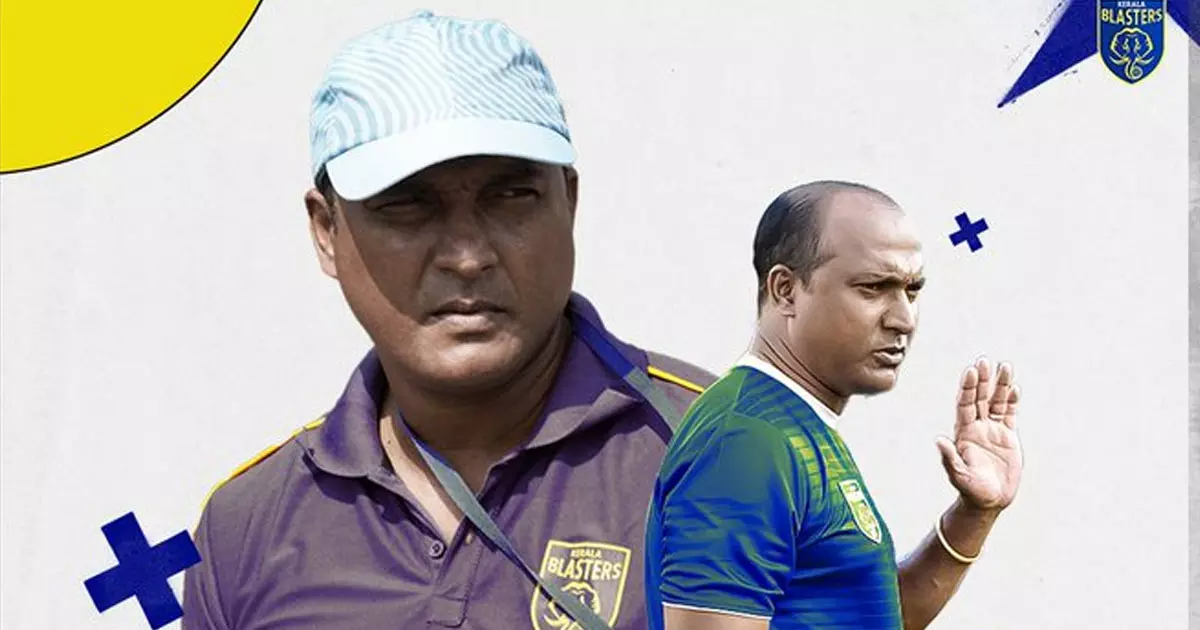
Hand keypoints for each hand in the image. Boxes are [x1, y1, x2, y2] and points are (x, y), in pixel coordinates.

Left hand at [935, 357, 1022, 512]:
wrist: (990, 500)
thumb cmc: (971, 489)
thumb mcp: (959, 475)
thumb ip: (949, 458)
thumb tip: (938, 440)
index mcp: (963, 433)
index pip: (965, 405)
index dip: (968, 388)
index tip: (972, 371)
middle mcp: (977, 427)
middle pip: (979, 398)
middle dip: (982, 380)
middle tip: (985, 361)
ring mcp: (992, 430)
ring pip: (996, 402)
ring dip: (1000, 386)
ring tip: (1005, 367)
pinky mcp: (1007, 436)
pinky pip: (1009, 414)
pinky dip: (1012, 401)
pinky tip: (1014, 388)